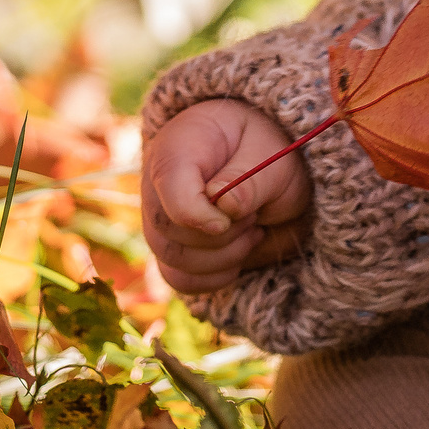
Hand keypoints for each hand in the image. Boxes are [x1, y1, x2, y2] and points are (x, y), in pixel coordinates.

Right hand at [142, 100, 311, 295]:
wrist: (267, 164)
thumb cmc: (266, 152)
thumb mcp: (272, 155)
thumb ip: (251, 180)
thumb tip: (225, 207)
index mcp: (177, 148)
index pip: (170, 190)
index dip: (199, 214)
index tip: (233, 218)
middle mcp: (157, 185)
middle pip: (170, 232)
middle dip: (222, 235)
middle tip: (254, 213)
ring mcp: (159, 220)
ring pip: (173, 261)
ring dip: (224, 257)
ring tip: (251, 228)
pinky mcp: (171, 248)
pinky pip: (179, 279)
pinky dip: (213, 278)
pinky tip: (239, 255)